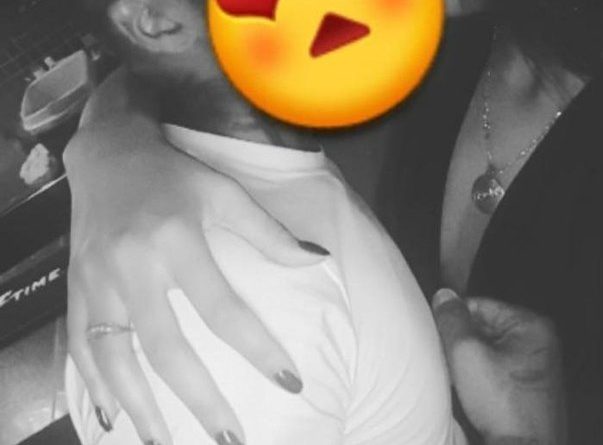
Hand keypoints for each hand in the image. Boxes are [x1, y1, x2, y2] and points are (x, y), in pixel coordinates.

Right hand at [65, 69, 326, 444]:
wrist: (107, 153)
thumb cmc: (174, 173)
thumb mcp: (224, 190)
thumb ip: (268, 231)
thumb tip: (317, 259)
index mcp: (175, 239)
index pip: (223, 309)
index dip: (258, 349)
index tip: (289, 382)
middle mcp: (132, 266)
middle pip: (167, 348)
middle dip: (200, 400)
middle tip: (230, 437)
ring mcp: (98, 281)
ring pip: (116, 358)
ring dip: (143, 408)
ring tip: (168, 444)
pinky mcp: (77, 287)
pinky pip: (81, 345)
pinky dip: (96, 385)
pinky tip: (115, 417)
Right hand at [432, 289, 565, 444]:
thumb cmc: (504, 406)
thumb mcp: (466, 353)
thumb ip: (452, 320)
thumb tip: (443, 296)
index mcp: (531, 325)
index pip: (478, 304)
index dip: (454, 319)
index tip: (439, 333)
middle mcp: (538, 341)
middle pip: (482, 326)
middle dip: (461, 342)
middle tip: (452, 361)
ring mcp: (534, 365)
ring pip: (485, 348)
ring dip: (468, 360)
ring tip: (463, 378)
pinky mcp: (526, 385)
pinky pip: (494, 367)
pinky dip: (478, 375)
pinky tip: (472, 390)